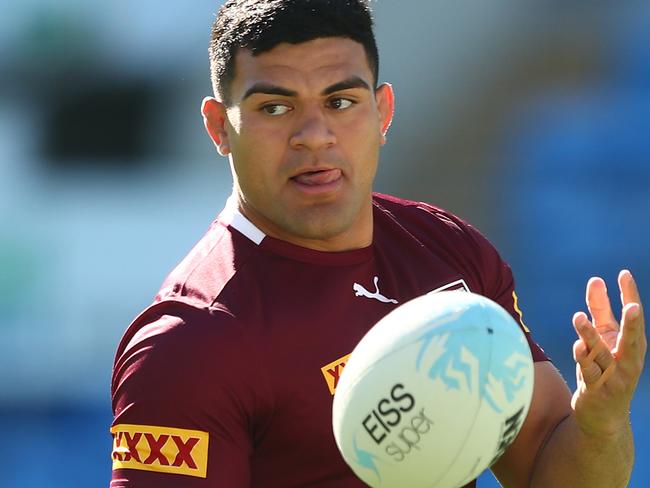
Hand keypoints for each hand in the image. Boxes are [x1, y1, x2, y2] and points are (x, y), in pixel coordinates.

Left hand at [571, 269, 646, 436]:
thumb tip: (596, 281)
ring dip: (590, 337)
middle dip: (631, 324)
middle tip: (632, 306)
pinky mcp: (598, 390)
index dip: (629, 296)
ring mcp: (614, 377)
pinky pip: (589, 372)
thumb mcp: (604, 338)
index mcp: (630, 344)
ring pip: (601, 354)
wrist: (603, 415)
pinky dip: (583, 360)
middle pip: (631, 340)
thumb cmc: (605, 368)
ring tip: (578, 318)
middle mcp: (627, 360)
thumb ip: (600, 311)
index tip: (624, 274)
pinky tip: (577, 347)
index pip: (631, 318)